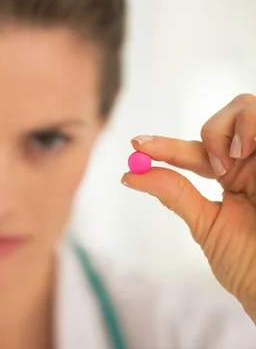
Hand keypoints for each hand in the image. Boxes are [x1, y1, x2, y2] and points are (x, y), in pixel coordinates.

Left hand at [121, 93, 255, 320]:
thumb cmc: (250, 264)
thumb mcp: (207, 225)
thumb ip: (174, 194)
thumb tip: (129, 175)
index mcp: (233, 176)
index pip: (195, 151)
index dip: (165, 145)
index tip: (136, 144)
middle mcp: (253, 161)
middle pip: (230, 114)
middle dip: (213, 130)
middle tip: (210, 165)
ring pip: (248, 107)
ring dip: (233, 127)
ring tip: (229, 163)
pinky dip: (252, 127)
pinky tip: (242, 153)